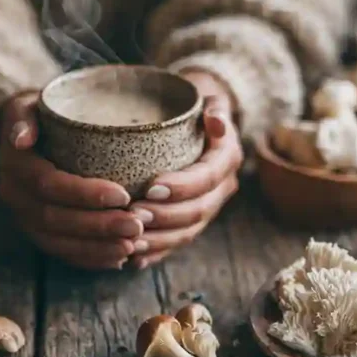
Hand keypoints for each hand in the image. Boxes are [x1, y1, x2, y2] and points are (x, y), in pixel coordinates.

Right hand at [0, 92, 142, 269]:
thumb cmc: (43, 113)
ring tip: (132, 246)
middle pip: (56, 219)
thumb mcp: (30, 104)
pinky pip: (63, 253)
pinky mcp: (39, 233)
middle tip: (136, 226)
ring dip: (97, 248)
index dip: (85, 194)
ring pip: (60, 242)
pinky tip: (119, 259)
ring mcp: (25, 218)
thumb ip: (25, 116)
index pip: (50, 185)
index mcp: (15, 165)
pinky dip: (91, 259)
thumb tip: (21, 139)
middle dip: (98, 226)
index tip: (123, 194)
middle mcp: (14, 196)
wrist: (29, 132)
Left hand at [128, 70, 242, 268]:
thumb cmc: (195, 105)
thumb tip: (216, 122)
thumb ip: (214, 108)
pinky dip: (155, 253)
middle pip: (196, 211)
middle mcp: (220, 189)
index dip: (181, 186)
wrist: (201, 121)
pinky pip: (175, 243)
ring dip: (158, 240)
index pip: (206, 178)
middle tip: (133, 216)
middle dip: (164, 218)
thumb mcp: (208, 97)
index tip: (150, 187)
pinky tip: (132, 259)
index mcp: (226, 159)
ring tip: (130, 241)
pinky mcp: (190, 222)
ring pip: (186, 233)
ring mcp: (206, 208)